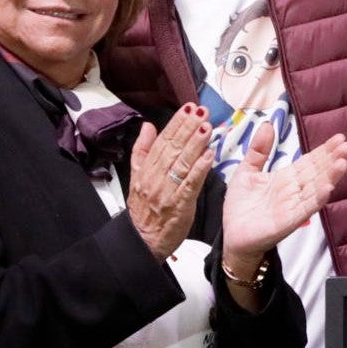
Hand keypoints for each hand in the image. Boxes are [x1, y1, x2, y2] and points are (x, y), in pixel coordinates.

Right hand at [127, 105, 214, 261]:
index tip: (189, 107)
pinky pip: (190, 184)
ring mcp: (166, 191)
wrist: (142, 240)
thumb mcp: (137, 177)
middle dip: (188, 128)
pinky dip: (199, 169)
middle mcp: (155, 177)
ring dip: (195, 144)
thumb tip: (146, 126)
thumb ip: (142, 150)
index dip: (176, 123)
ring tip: (206, 127)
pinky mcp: (179, 205)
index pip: (162, 141)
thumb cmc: (144, 208)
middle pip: (172, 148)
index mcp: (146, 169)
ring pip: (181, 163)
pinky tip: (209, 155)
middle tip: (202, 110)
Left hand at [220, 125, 346, 268]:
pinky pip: (305, 209)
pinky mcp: (287, 222)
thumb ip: (259, 150)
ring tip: (343, 163)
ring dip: (331, 177)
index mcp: (287, 178)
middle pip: (318, 173)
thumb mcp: (246, 172)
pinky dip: (317, 199)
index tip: (339, 137)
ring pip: (316, 189)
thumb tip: (268, 124)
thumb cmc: (240, 207)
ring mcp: (293, 206)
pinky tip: (328, 188)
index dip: (324, 150)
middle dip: (332, 159)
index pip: (310, 161)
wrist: (231, 236)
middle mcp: (295, 191)